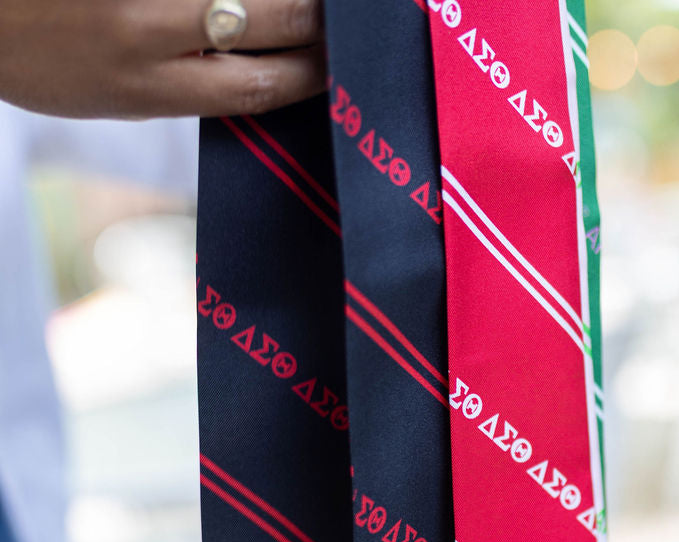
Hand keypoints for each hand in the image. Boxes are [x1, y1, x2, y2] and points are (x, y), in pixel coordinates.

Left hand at [0, 0, 326, 118]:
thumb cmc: (45, 60)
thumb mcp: (120, 98)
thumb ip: (190, 85)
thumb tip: (269, 68)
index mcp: (148, 86)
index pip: (260, 85)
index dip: (314, 74)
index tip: (337, 67)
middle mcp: (144, 28)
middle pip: (268, 16)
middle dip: (316, 18)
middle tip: (337, 20)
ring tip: (306, 8)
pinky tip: (242, 0)